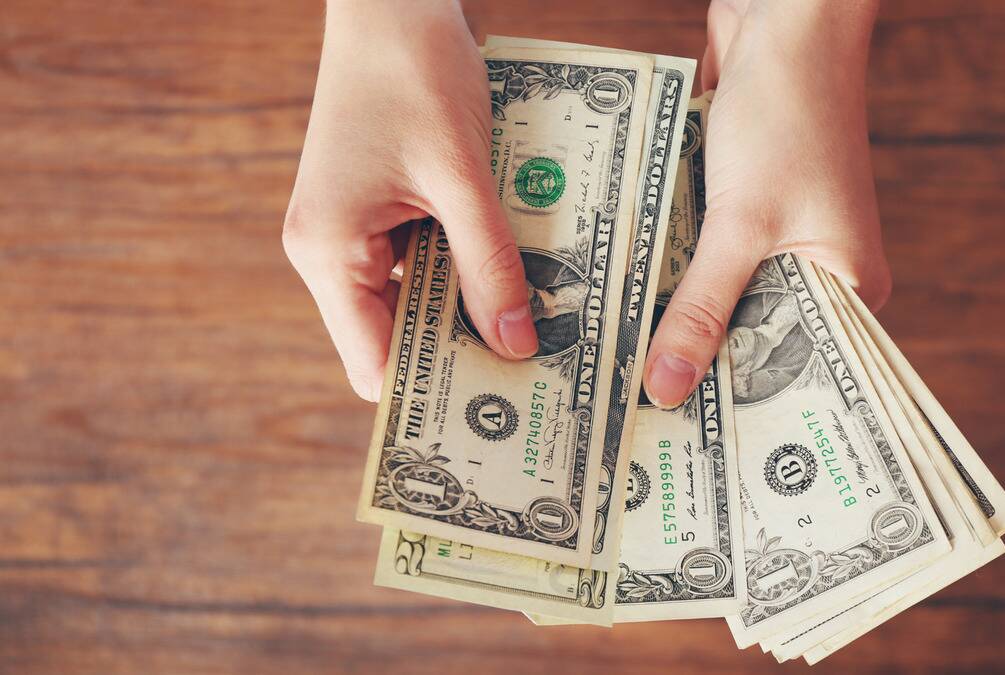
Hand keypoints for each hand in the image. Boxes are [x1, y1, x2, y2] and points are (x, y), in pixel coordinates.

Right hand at [283, 0, 536, 401]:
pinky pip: (422, 261)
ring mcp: (352, 231)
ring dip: (467, 309)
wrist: (391, 2)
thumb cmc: (413, 74)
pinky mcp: (377, 210)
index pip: (374, 364)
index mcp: (329, 253)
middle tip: (532, 379)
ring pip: (414, 301)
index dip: (429, 395)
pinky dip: (463, 270)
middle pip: (395, 337)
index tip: (495, 414)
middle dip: (458, 355)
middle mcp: (330, 252)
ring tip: (535, 332)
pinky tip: (514, 276)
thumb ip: (489, 264)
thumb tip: (515, 345)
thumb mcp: (462, 177)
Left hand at [643, 0, 891, 407]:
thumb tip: (665, 388)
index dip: (744, 410)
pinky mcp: (743, 207)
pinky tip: (623, 306)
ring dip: (675, 318)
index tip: (689, 450)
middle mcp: (819, 269)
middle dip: (699, 366)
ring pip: (720, 296)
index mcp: (848, 287)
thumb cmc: (787, 115)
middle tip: (637, 421)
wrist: (784, 19)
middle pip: (752, 337)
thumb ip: (700, 307)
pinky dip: (669, 272)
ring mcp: (779, 237)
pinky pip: (702, 255)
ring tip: (619, 375)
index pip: (799, 373)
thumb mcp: (740, 224)